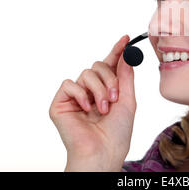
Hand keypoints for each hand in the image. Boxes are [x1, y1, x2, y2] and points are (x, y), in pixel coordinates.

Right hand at [49, 35, 135, 170]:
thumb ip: (125, 77)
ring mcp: (75, 96)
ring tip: (103, 108)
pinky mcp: (61, 103)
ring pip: (86, 73)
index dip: (117, 51)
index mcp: (107, 89)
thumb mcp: (127, 101)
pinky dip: (81, 94)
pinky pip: (69, 84)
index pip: (110, 65)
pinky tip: (86, 108)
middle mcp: (90, 90)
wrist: (103, 151)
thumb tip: (126, 56)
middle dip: (109, 78)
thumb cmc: (117, 132)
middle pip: (98, 65)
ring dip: (98, 89)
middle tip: (114, 96)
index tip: (126, 38)